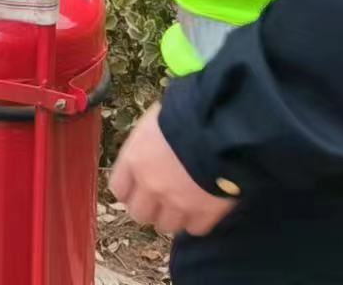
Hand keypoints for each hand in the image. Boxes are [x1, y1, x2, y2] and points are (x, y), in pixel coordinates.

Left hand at [110, 103, 235, 238]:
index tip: (139, 189)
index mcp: (136, 160)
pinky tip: (204, 207)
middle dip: (150, 208)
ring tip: (186, 203)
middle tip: (163, 199)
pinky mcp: (204, 214)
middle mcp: (151, 186)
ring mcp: (177, 203)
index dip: (130, 191)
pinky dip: (198, 221)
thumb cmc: (189, 113)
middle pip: (140, 214)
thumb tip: (150, 144)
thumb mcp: (158, 119)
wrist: (224, 127)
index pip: (119, 189)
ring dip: (174, 217)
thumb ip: (148, 141)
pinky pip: (195, 229)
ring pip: (166, 226)